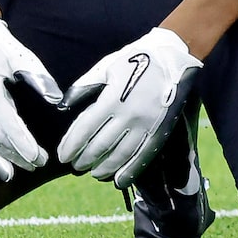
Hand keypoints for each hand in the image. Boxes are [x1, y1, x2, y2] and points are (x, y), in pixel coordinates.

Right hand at [0, 10, 64, 182]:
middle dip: (18, 154)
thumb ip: (39, 79)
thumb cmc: (0, 45)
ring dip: (6, 157)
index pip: (8, 125)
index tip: (40, 157)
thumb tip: (58, 100)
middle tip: (38, 165)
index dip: (24, 144)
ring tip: (24, 168)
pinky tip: (3, 170)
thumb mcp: (21, 57)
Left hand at [58, 25, 201, 183]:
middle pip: (100, 145)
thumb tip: (64, 105)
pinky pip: (143, 156)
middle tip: (76, 166)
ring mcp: (146, 125)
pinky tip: (119, 181)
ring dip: (104, 167)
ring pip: (120, 155)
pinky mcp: (160, 131)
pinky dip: (130, 171)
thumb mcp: (106, 67)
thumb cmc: (136, 59)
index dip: (71, 144)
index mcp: (112, 98)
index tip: (62, 155)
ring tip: (93, 173)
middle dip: (84, 158)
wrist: (174, 56)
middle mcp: (128, 115)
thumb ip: (84, 86)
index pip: (85, 129)